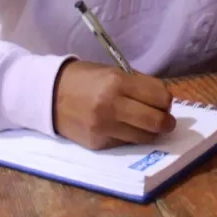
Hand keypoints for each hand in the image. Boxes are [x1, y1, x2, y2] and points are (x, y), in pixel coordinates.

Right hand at [52, 60, 176, 149]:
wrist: (49, 95)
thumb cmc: (84, 79)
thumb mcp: (112, 72)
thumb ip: (138, 85)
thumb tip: (163, 101)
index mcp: (117, 82)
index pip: (160, 97)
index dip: (166, 100)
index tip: (164, 101)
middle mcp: (112, 106)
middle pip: (156, 121)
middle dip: (167, 122)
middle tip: (166, 120)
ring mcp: (104, 128)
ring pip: (144, 137)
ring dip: (151, 132)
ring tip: (146, 125)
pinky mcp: (98, 144)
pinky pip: (126, 143)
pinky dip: (130, 136)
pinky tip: (122, 127)